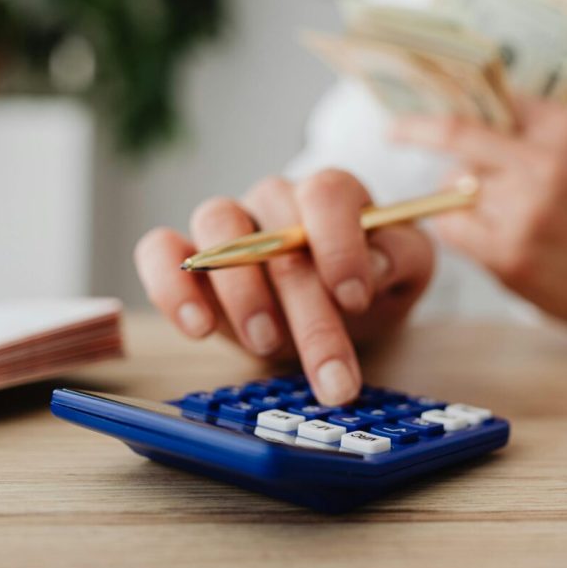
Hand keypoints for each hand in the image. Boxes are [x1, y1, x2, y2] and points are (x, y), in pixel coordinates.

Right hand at [134, 169, 433, 405]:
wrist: (337, 313)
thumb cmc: (370, 284)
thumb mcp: (406, 272)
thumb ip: (401, 257)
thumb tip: (376, 263)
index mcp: (330, 194)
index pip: (326, 192)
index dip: (339, 243)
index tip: (355, 299)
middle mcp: (275, 198)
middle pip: (276, 229)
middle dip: (307, 309)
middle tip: (331, 375)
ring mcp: (228, 224)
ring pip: (217, 226)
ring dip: (242, 290)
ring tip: (268, 343)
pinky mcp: (187, 258)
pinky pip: (160, 250)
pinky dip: (170, 283)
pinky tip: (198, 328)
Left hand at [390, 100, 566, 344]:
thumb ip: (523, 122)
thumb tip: (458, 96)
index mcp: (560, 130)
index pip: (487, 98)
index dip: (445, 94)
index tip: (413, 95)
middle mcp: (544, 164)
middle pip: (456, 134)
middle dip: (415, 130)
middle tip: (394, 132)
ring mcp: (526, 210)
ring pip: (451, 186)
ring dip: (458, 197)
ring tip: (498, 215)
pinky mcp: (510, 253)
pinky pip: (450, 226)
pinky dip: (455, 228)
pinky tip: (484, 236)